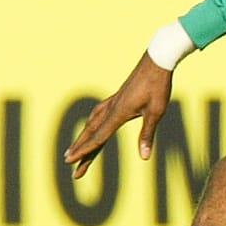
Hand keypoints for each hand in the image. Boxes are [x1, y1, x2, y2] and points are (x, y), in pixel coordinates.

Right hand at [64, 51, 174, 177]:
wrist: (156, 62)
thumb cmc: (157, 86)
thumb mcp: (156, 112)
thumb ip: (147, 134)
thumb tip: (144, 157)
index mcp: (118, 113)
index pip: (98, 137)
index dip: (84, 151)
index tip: (70, 161)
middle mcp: (111, 108)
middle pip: (91, 133)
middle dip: (80, 149)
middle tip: (68, 164)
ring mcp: (113, 102)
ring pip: (92, 123)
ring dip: (82, 137)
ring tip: (74, 149)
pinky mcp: (117, 98)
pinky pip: (98, 114)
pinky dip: (91, 124)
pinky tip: (91, 125)